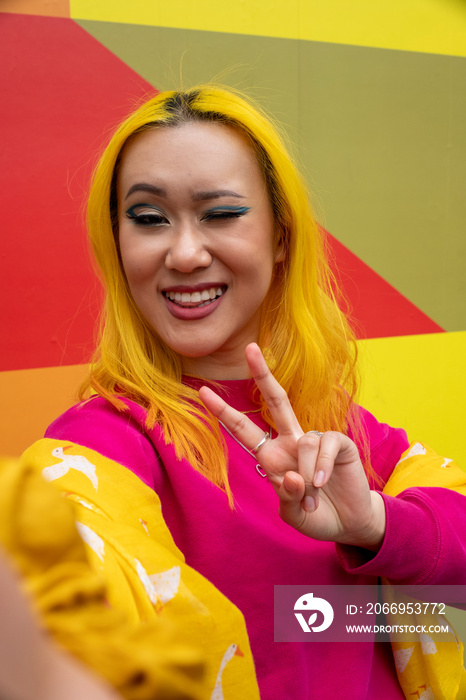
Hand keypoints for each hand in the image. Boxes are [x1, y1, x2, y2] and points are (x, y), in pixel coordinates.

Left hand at [199, 343, 385, 549]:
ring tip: (312, 497)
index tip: (201, 392)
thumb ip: (287, 497)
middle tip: (250, 347)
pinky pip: (325, 445)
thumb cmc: (316, 515)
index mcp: (271, 456)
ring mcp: (316, 440)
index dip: (224, 411)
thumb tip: (292, 476)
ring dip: (306, 473)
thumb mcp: (293, 513)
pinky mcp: (339, 443)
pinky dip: (321, 466)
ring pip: (304, 441)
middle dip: (263, 373)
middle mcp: (291, 441)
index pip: (243, 428)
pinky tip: (322, 483)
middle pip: (275, 399)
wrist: (349, 524)